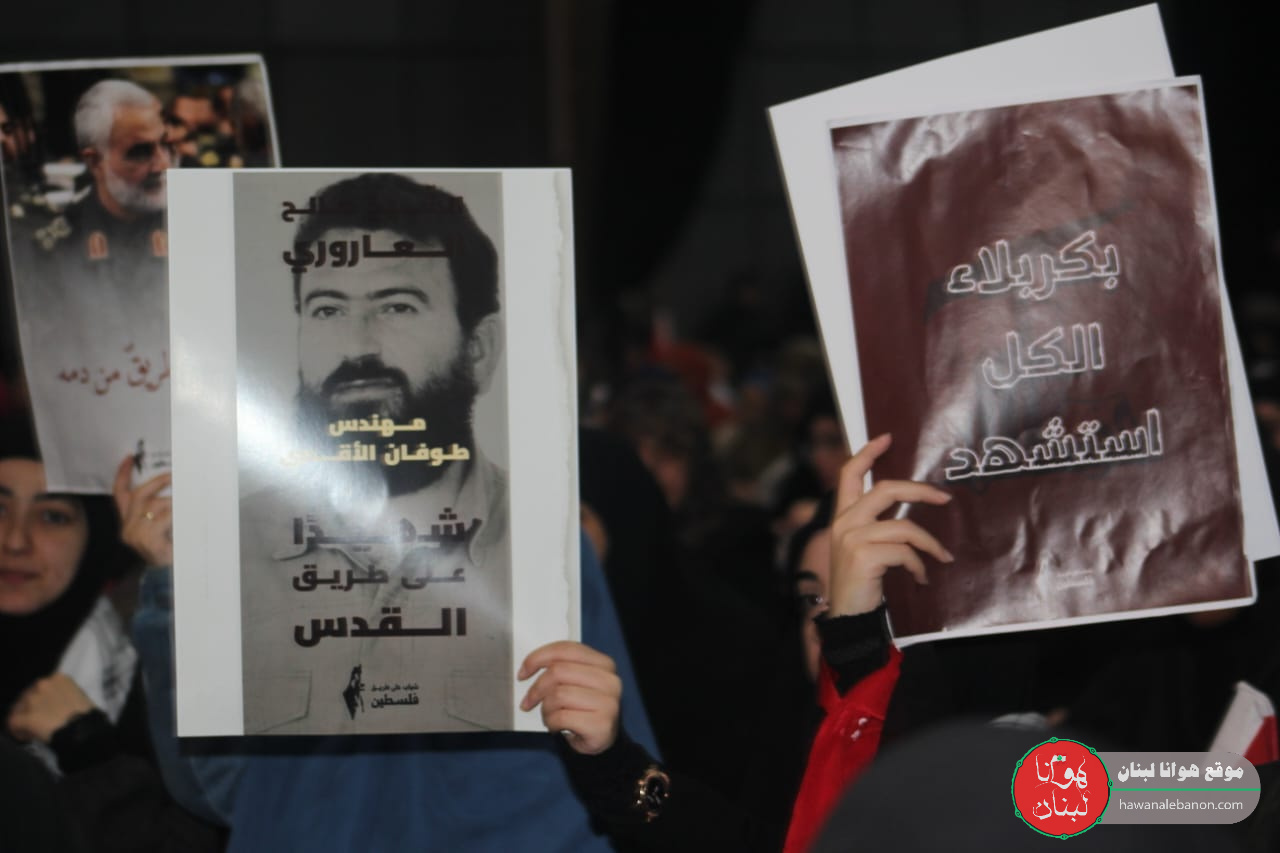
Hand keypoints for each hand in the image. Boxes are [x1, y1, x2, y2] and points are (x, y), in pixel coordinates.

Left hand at [7, 674, 94, 743]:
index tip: (46, 709)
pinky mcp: (26, 717)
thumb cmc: (87, 715)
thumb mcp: (79, 696)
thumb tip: (57, 703)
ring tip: (34, 729)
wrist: (83, 730)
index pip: (42, 687)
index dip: (42, 699)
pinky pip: (14, 723)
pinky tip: (27, 736)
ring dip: (26, 718)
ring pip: (20, 709)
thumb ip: (64, 694)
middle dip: (32, 708)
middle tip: (40, 720)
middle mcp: (43, 684)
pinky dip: (18, 730)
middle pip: (28, 696)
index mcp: (59, 678)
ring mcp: (33, 700)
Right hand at [112, 455, 172, 567]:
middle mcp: (127, 526)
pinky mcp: (146, 540)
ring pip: (153, 506)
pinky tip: (183, 515)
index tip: (129, 458)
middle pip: (138, 495)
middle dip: (157, 482)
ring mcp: (135, 534)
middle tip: (172, 475)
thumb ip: (157, 507)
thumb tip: (171, 482)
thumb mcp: (158, 523)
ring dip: (172, 501)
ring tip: (186, 500)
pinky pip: (163, 518)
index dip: (123, 474)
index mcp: (127, 520)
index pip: (119, 493)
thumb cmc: (166, 545)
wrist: (167, 572)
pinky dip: (175, 514)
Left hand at [518, 641, 620, 755]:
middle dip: (536, 688)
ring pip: (558, 695)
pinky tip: (556, 727)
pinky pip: (561, 717)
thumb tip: (530, 665)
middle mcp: (609, 680)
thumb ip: (560, 668)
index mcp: (603, 663)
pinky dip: (551, 723)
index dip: (538, 658)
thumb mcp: (577, 682)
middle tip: (528, 702)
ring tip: (549, 716)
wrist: (602, 739)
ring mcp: (608, 703)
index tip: (523, 672)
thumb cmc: (586, 709)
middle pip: (558, 671)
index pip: (566, 649)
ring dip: (545, 709)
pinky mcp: (601, 724)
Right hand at [829, 434, 953, 615]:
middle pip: (885, 490)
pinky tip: (921, 578)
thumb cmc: (860, 582)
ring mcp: (851, 539)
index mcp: (841, 516)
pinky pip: (905, 552)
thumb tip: (909, 508)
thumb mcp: (861, 547)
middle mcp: (843, 523)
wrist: (846, 618)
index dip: (867, 453)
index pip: (849, 474)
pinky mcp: (863, 556)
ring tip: (941, 557)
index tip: (887, 438)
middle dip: (919, 491)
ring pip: (904, 526)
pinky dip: (919, 566)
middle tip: (944, 498)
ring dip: (929, 543)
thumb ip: (874, 525)